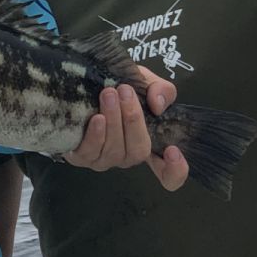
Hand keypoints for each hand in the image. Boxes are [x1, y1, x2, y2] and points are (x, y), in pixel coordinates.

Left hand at [66, 67, 188, 190]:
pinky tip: (96, 118)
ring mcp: (104, 160)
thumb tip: (158, 105)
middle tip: (125, 92)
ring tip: (108, 94)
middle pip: (138, 151)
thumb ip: (161, 90)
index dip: (175, 171)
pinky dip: (95, 135)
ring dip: (113, 121)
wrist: (83, 85)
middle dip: (133, 120)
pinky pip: (90, 152)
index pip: (168, 174)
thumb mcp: (144, 83)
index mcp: (146, 143)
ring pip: (114, 150)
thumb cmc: (118, 88)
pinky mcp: (82, 158)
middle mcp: (127, 156)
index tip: (173, 151)